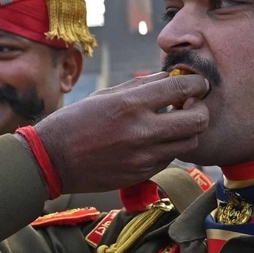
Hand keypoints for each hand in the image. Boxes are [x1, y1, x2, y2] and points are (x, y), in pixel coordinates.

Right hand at [34, 72, 209, 194]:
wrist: (52, 159)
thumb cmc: (74, 122)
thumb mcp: (105, 95)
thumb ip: (140, 87)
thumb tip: (170, 78)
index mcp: (129, 104)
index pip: (181, 89)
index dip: (197, 84)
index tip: (198, 84)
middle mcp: (141, 131)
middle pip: (197, 120)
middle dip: (201, 109)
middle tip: (192, 105)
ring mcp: (143, 156)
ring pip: (189, 143)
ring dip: (188, 130)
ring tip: (175, 123)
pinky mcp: (142, 174)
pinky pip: (170, 158)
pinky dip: (169, 147)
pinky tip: (155, 141)